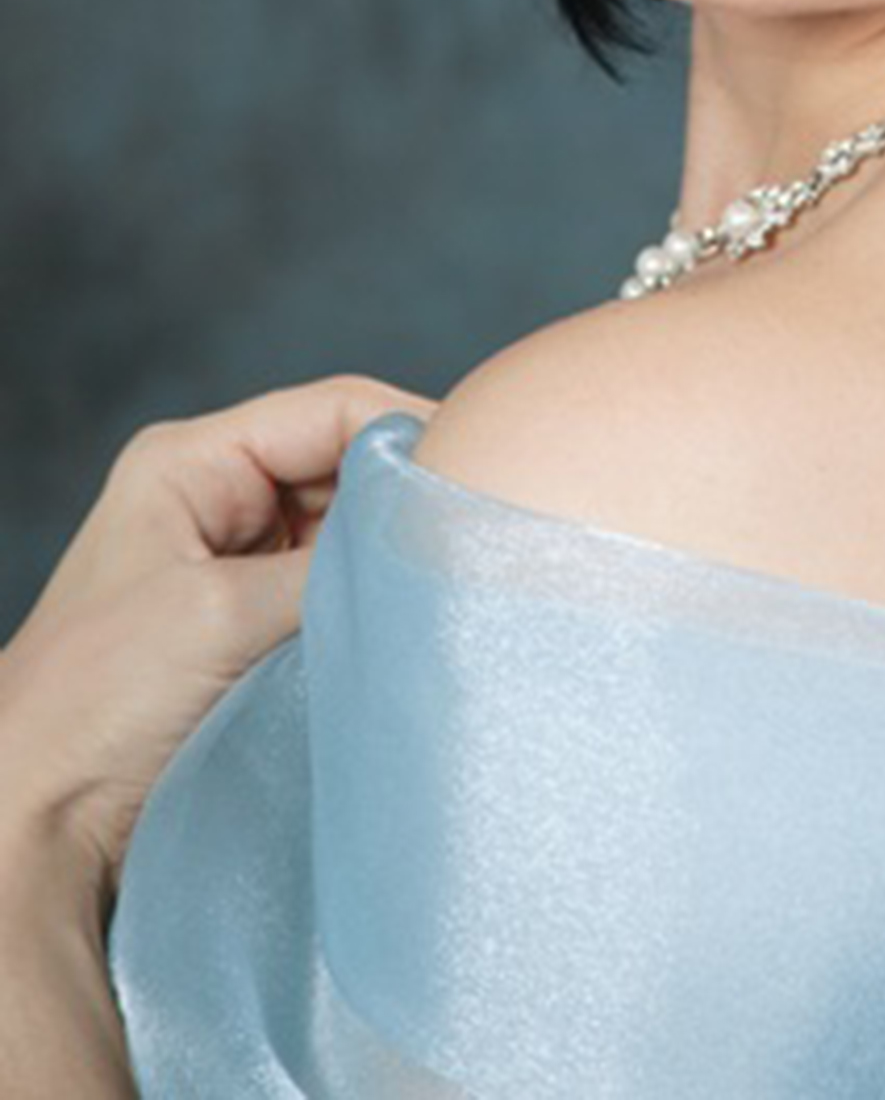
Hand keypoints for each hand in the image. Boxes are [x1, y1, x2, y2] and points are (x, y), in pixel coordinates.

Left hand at [0, 374, 430, 900]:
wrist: (32, 829)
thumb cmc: (94, 706)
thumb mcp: (223, 612)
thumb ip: (336, 563)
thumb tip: (440, 537)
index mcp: (190, 462)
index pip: (333, 410)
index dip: (411, 431)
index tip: (484, 474)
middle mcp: (215, 500)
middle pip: (347, 468)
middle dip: (403, 504)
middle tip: (475, 539)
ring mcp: (234, 568)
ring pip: (348, 536)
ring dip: (387, 566)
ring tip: (442, 590)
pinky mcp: (251, 632)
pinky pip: (335, 597)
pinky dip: (370, 611)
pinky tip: (404, 632)